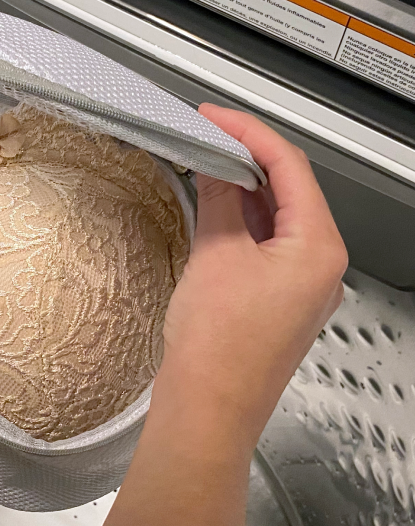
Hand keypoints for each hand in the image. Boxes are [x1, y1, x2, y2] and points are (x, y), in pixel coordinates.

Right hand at [157, 104, 347, 449]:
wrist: (208, 408)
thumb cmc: (220, 350)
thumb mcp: (216, 254)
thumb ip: (219, 199)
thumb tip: (215, 164)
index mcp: (319, 248)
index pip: (290, 166)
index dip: (249, 133)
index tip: (216, 117)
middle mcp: (320, 265)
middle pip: (288, 190)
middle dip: (246, 158)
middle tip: (207, 136)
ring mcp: (301, 285)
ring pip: (276, 217)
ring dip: (242, 190)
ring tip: (205, 165)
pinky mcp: (278, 299)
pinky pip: (265, 244)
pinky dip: (241, 221)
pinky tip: (215, 207)